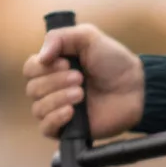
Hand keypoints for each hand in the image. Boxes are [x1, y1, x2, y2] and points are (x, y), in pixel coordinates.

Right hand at [22, 23, 144, 140]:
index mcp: (54, 68)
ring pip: (38, 109)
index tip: (65, 63)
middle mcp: (53, 89)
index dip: (42, 67)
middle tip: (80, 78)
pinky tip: (72, 111)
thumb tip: (40, 57)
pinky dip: (55, 118)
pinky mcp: (67, 129)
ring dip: (58, 98)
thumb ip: (59, 37)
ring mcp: (59, 110)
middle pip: (32, 89)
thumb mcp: (88, 37)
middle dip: (55, 82)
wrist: (135, 87)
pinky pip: (46, 129)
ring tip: (82, 93)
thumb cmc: (113, 61)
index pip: (30, 69)